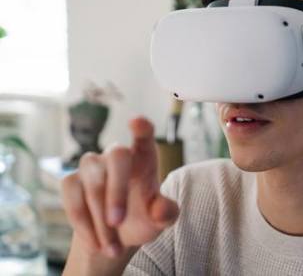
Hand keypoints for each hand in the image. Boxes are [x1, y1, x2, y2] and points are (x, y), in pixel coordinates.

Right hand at [62, 117, 178, 257]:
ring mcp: (92, 165)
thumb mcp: (159, 221)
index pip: (144, 136)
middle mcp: (117, 155)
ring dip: (100, 218)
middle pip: (117, 155)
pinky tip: (96, 241)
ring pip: (93, 181)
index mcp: (144, 158)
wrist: (113, 239)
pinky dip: (83, 222)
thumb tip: (161, 210)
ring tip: (112, 247)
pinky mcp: (71, 181)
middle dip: (116, 191)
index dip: (141, 127)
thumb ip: (166, 213)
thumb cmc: (142, 220)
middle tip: (118, 223)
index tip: (137, 122)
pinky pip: (71, 196)